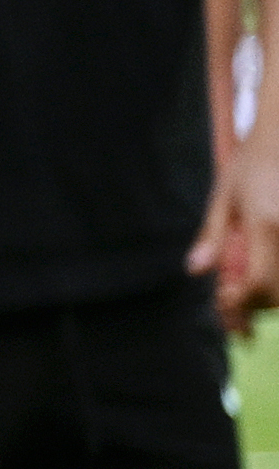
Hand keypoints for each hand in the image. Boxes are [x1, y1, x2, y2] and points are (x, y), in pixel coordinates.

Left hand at [195, 120, 278, 332]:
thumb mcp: (224, 197)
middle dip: (258, 305)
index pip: (257, 281)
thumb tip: (196, 270)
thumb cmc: (252, 163)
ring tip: (249, 290)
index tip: (223, 300)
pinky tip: (266, 275)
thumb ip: (214, 237)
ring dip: (271, 296)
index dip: (241, 301)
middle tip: (234, 303)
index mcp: (266, 224)